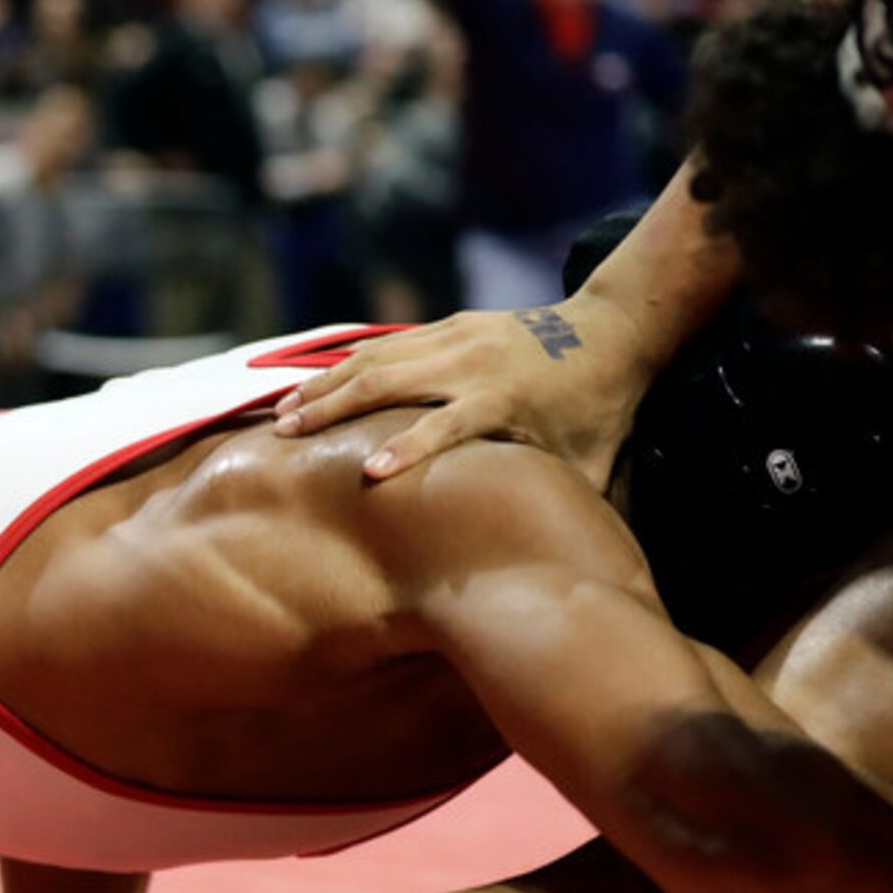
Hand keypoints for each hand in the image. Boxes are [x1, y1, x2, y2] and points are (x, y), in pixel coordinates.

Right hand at [274, 296, 650, 485]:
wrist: (609, 332)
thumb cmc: (598, 411)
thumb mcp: (588, 464)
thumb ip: (558, 504)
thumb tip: (552, 566)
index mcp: (505, 398)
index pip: (447, 424)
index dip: (408, 449)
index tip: (368, 474)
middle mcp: (473, 362)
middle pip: (388, 382)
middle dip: (332, 409)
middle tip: (284, 434)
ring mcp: (457, 336)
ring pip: (376, 358)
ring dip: (325, 384)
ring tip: (283, 410)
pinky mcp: (450, 325)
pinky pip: (386, 344)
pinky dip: (345, 364)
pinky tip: (313, 383)